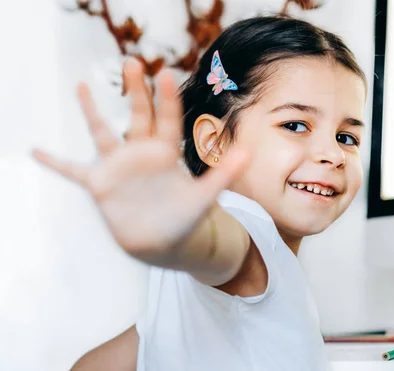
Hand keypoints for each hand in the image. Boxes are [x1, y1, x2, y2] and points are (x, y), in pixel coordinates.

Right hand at [32, 59, 248, 260]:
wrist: (164, 242)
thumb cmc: (185, 218)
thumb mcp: (205, 195)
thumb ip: (223, 173)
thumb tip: (248, 150)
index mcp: (167, 153)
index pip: (167, 119)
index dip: (167, 98)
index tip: (166, 73)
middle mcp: (141, 154)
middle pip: (137, 116)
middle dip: (135, 91)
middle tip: (133, 62)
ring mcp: (119, 167)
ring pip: (103, 133)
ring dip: (92, 111)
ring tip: (82, 85)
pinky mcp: (100, 185)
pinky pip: (73, 171)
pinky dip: (55, 163)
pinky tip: (36, 151)